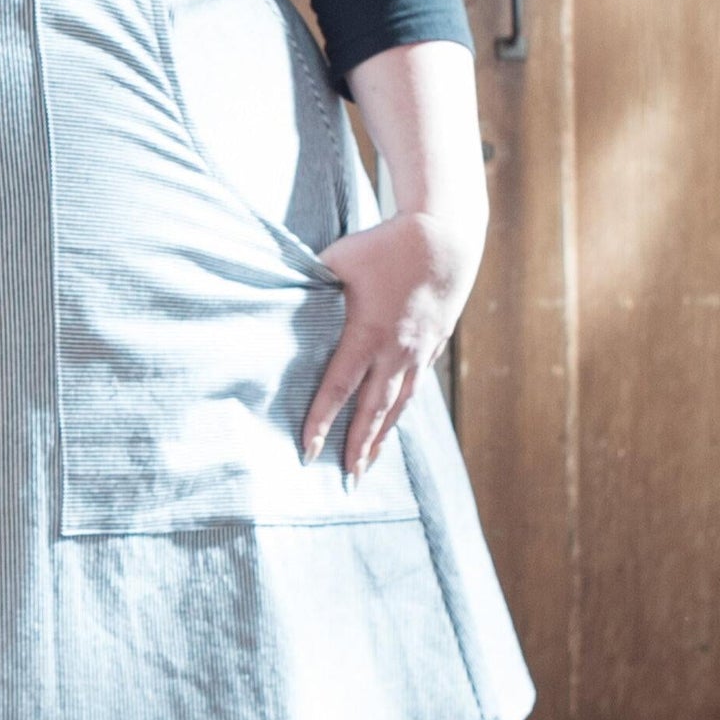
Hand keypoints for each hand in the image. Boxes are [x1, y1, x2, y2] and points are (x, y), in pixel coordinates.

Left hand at [300, 208, 481, 483]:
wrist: (445, 238)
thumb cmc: (384, 246)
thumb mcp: (338, 260)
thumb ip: (309, 287)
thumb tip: (274, 303)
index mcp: (368, 333)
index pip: (339, 387)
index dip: (322, 421)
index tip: (307, 451)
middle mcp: (396, 351)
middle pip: (373, 410)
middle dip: (357, 447)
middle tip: (347, 482)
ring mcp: (419, 352)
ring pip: (397, 406)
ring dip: (381, 438)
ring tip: (368, 467)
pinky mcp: (434, 347)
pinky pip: (414, 389)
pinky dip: (400, 412)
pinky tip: (391, 425)